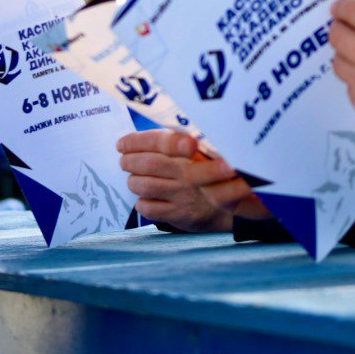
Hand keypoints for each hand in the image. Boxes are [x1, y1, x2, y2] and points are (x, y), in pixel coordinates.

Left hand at [116, 131, 267, 231]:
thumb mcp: (203, 151)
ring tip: (135, 178)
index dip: (136, 141)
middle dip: (129, 161)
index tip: (121, 143)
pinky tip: (148, 196)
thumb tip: (139, 138)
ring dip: (134, 181)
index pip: (161, 141)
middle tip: (125, 160)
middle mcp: (188, 173)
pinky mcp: (180, 215)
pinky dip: (142, 201)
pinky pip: (147, 208)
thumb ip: (177, 143)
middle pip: (146, 164)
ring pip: (142, 186)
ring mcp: (183, 195)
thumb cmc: (211, 171)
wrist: (233, 206)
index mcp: (195, 151)